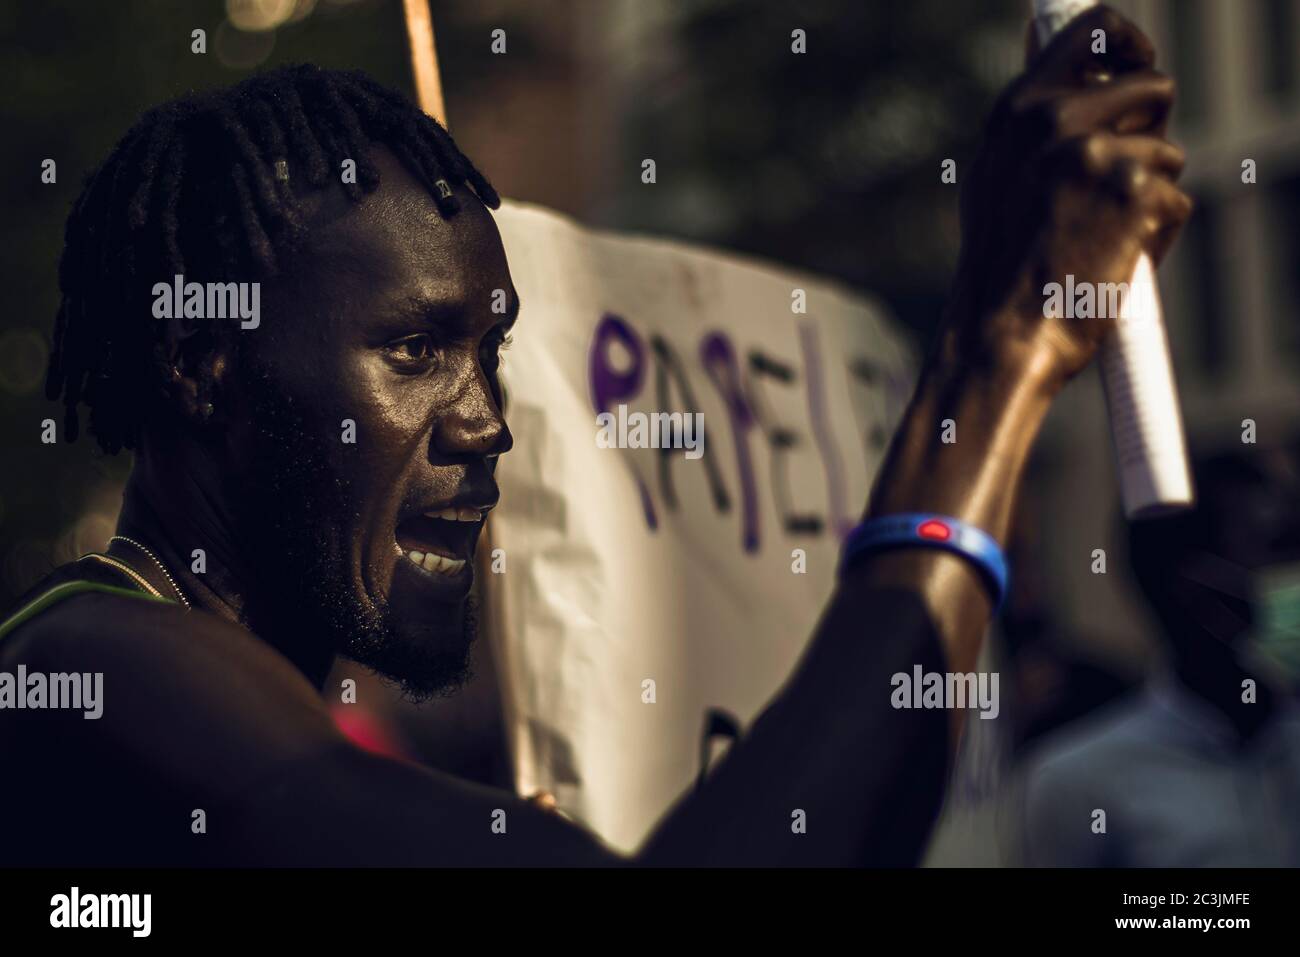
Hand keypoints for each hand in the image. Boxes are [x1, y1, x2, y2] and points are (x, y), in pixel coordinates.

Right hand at [945, 4, 1191, 390]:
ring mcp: (1096, 152)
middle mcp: (1055, 119)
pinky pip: (1174, 202)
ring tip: (1099, 236)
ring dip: (1147, 195)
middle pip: (1152, 86)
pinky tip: (1111, 262)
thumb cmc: (996, 272)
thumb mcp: (996, 182)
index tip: (1138, 63)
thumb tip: (1079, 87)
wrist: (999, 336)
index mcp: (1017, 111)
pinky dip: (1154, 238)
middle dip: (1150, 131)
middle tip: (1122, 180)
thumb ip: (1033, 131)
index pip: (1092, 29)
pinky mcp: (1135, 192)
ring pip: (1166, 154)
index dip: (1129, 43)